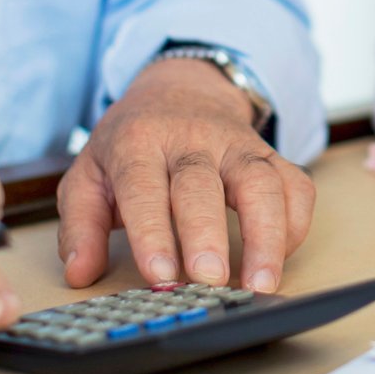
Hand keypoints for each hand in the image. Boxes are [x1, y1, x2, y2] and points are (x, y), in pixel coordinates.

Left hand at [57, 58, 312, 292]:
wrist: (180, 89)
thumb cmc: (133, 142)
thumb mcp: (89, 174)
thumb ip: (81, 225)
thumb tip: (80, 273)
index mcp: (138, 143)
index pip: (144, 187)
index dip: (153, 232)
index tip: (160, 274)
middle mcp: (191, 140)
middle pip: (203, 184)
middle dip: (208, 235)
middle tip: (210, 281)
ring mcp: (237, 146)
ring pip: (261, 183)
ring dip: (266, 234)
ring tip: (261, 284)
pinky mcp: (271, 154)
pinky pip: (295, 185)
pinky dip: (294, 224)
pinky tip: (280, 256)